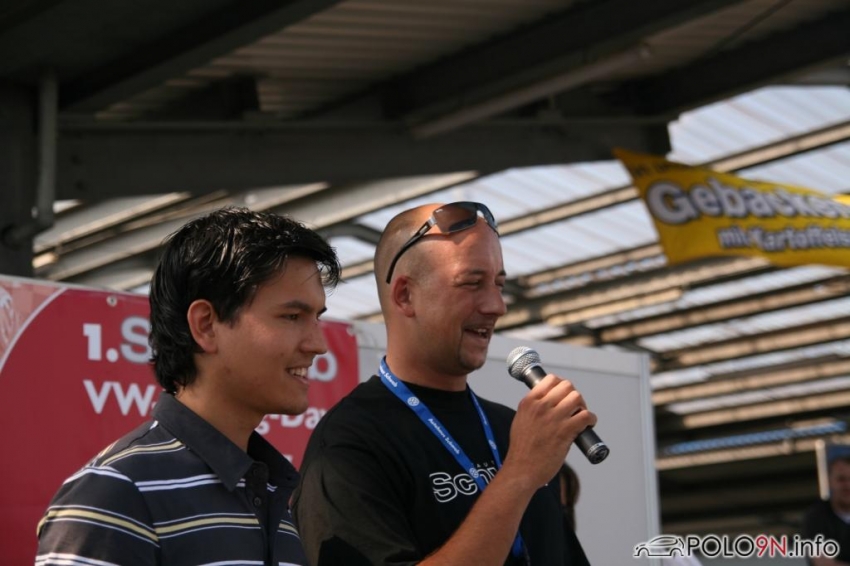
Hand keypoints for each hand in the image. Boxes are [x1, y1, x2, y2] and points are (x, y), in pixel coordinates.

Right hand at [503, 374, 596, 490]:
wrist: (522, 470)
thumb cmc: (522, 450)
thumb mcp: (521, 420)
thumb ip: (533, 409)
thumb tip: (549, 403)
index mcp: (528, 402)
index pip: (550, 379)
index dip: (561, 386)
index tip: (564, 395)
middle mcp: (541, 407)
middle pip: (567, 386)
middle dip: (573, 396)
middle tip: (574, 408)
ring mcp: (553, 418)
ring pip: (577, 397)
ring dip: (582, 406)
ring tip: (581, 417)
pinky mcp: (565, 431)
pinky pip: (586, 416)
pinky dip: (591, 419)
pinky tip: (588, 425)